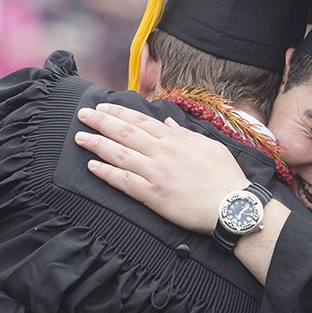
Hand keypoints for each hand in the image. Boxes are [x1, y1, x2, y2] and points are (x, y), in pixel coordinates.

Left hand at [75, 103, 250, 232]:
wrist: (232, 205)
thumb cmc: (225, 177)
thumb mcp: (209, 146)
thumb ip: (184, 134)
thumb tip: (167, 123)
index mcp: (175, 139)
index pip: (140, 121)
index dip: (118, 113)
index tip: (102, 107)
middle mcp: (163, 153)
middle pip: (125, 133)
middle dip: (101, 122)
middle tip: (82, 115)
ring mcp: (156, 174)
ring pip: (120, 154)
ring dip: (97, 144)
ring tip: (80, 137)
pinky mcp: (153, 195)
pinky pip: (124, 182)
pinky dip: (106, 172)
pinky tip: (92, 166)